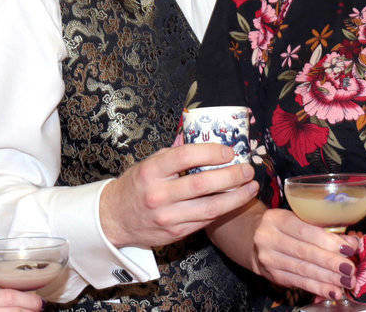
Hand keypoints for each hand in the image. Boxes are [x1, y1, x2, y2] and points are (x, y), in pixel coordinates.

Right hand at [100, 143, 258, 248]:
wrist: (114, 219)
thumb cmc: (135, 186)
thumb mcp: (147, 163)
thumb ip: (173, 151)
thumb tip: (195, 132)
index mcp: (151, 171)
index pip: (185, 156)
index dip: (211, 152)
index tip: (229, 151)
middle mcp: (158, 194)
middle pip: (203, 184)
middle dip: (232, 176)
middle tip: (247, 169)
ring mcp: (167, 216)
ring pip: (210, 207)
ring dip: (236, 197)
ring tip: (251, 187)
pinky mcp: (175, 233)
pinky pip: (206, 221)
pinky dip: (224, 210)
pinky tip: (235, 201)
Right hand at [252, 208, 359, 301]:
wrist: (255, 239)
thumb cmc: (285, 227)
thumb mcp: (298, 219)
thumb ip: (322, 228)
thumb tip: (351, 243)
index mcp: (277, 218)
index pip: (305, 230)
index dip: (329, 241)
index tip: (349, 248)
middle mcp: (268, 238)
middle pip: (305, 252)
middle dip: (331, 262)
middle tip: (351, 269)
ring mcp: (268, 258)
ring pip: (303, 270)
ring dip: (328, 278)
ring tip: (346, 282)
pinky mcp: (272, 275)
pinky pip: (299, 282)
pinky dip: (318, 288)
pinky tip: (333, 291)